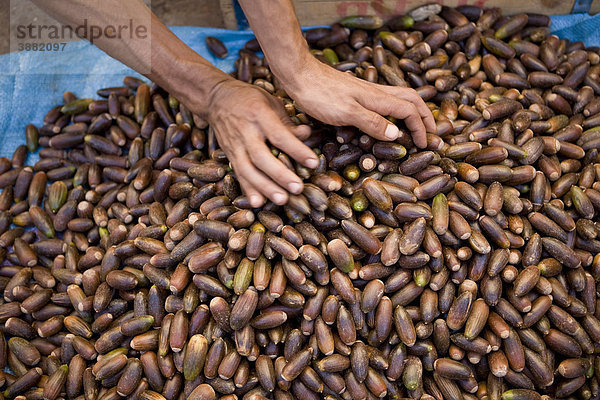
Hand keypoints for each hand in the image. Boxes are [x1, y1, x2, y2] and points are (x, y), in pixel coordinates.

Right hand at [203, 78, 318, 207]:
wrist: (216, 98)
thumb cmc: (251, 100)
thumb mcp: (271, 103)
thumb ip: (288, 122)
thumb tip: (307, 135)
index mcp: (259, 114)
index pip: (279, 135)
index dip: (296, 150)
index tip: (313, 162)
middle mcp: (245, 131)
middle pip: (262, 157)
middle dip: (280, 175)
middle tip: (298, 188)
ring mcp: (234, 145)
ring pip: (248, 170)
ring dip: (265, 187)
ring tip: (281, 200)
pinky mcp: (229, 155)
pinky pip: (238, 174)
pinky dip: (248, 189)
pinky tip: (258, 203)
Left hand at [279, 57, 435, 147]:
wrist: (299, 75)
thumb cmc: (320, 94)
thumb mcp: (346, 112)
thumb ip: (372, 122)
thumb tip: (397, 133)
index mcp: (378, 98)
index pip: (410, 111)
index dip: (420, 128)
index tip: (425, 145)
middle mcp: (376, 93)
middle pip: (411, 100)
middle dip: (425, 116)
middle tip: (431, 133)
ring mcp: (366, 92)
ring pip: (399, 99)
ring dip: (412, 112)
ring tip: (416, 126)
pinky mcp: (356, 94)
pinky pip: (384, 101)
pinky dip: (395, 111)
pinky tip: (387, 119)